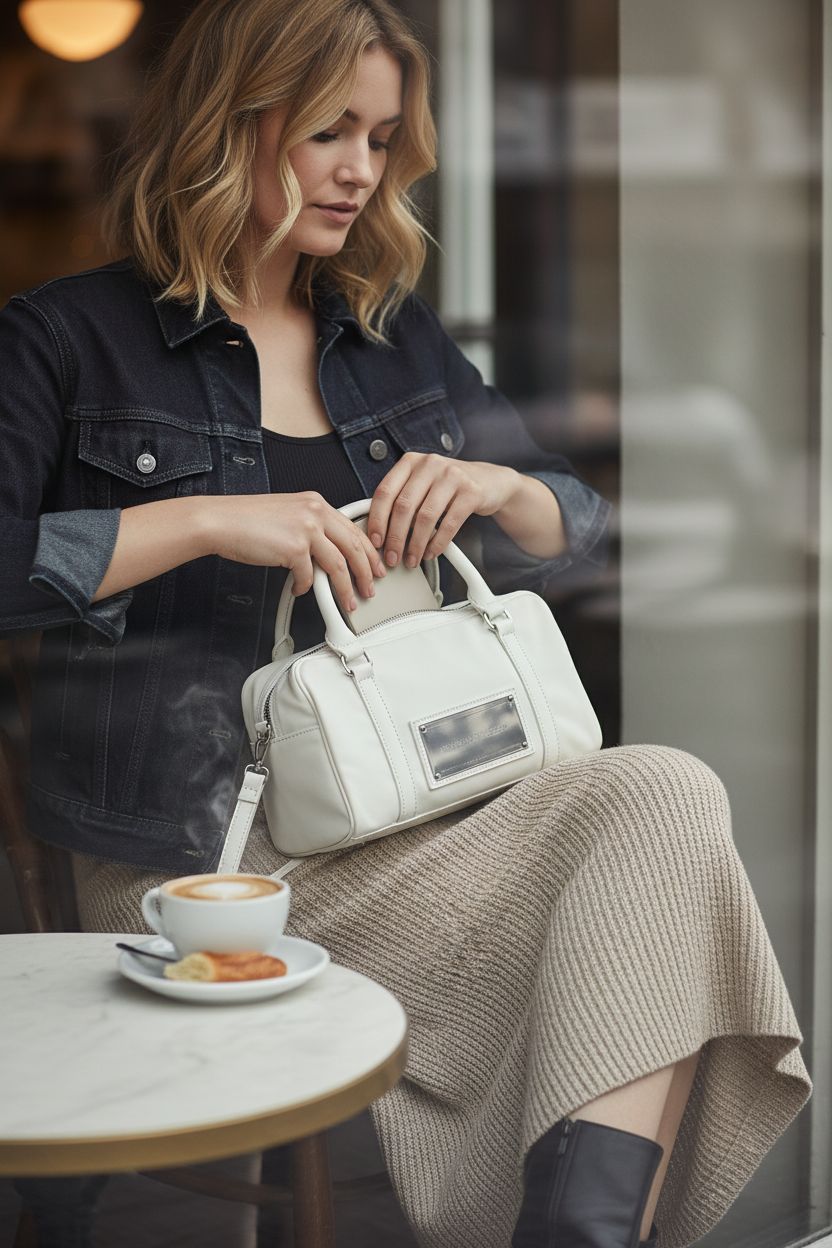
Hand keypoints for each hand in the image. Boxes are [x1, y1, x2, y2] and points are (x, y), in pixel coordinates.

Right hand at [201, 492, 385, 615]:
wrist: (221, 521)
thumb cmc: (247, 520)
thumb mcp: (288, 513)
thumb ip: (311, 527)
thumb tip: (327, 553)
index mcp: (316, 503)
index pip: (353, 528)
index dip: (368, 551)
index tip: (375, 565)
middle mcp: (315, 512)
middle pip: (353, 547)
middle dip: (366, 572)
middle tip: (371, 588)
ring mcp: (305, 529)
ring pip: (338, 565)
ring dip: (345, 588)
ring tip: (348, 601)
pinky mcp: (294, 548)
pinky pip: (309, 576)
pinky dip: (306, 587)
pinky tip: (300, 589)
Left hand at [366, 453, 519, 567]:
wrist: (490, 481)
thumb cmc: (449, 487)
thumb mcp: (422, 484)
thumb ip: (402, 499)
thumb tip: (379, 533)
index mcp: (411, 462)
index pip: (385, 491)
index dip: (377, 520)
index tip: (375, 542)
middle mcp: (430, 464)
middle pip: (403, 506)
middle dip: (395, 538)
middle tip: (392, 558)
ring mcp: (452, 476)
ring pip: (425, 517)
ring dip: (416, 545)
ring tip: (412, 559)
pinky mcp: (471, 492)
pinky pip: (449, 524)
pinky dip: (438, 543)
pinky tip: (431, 553)